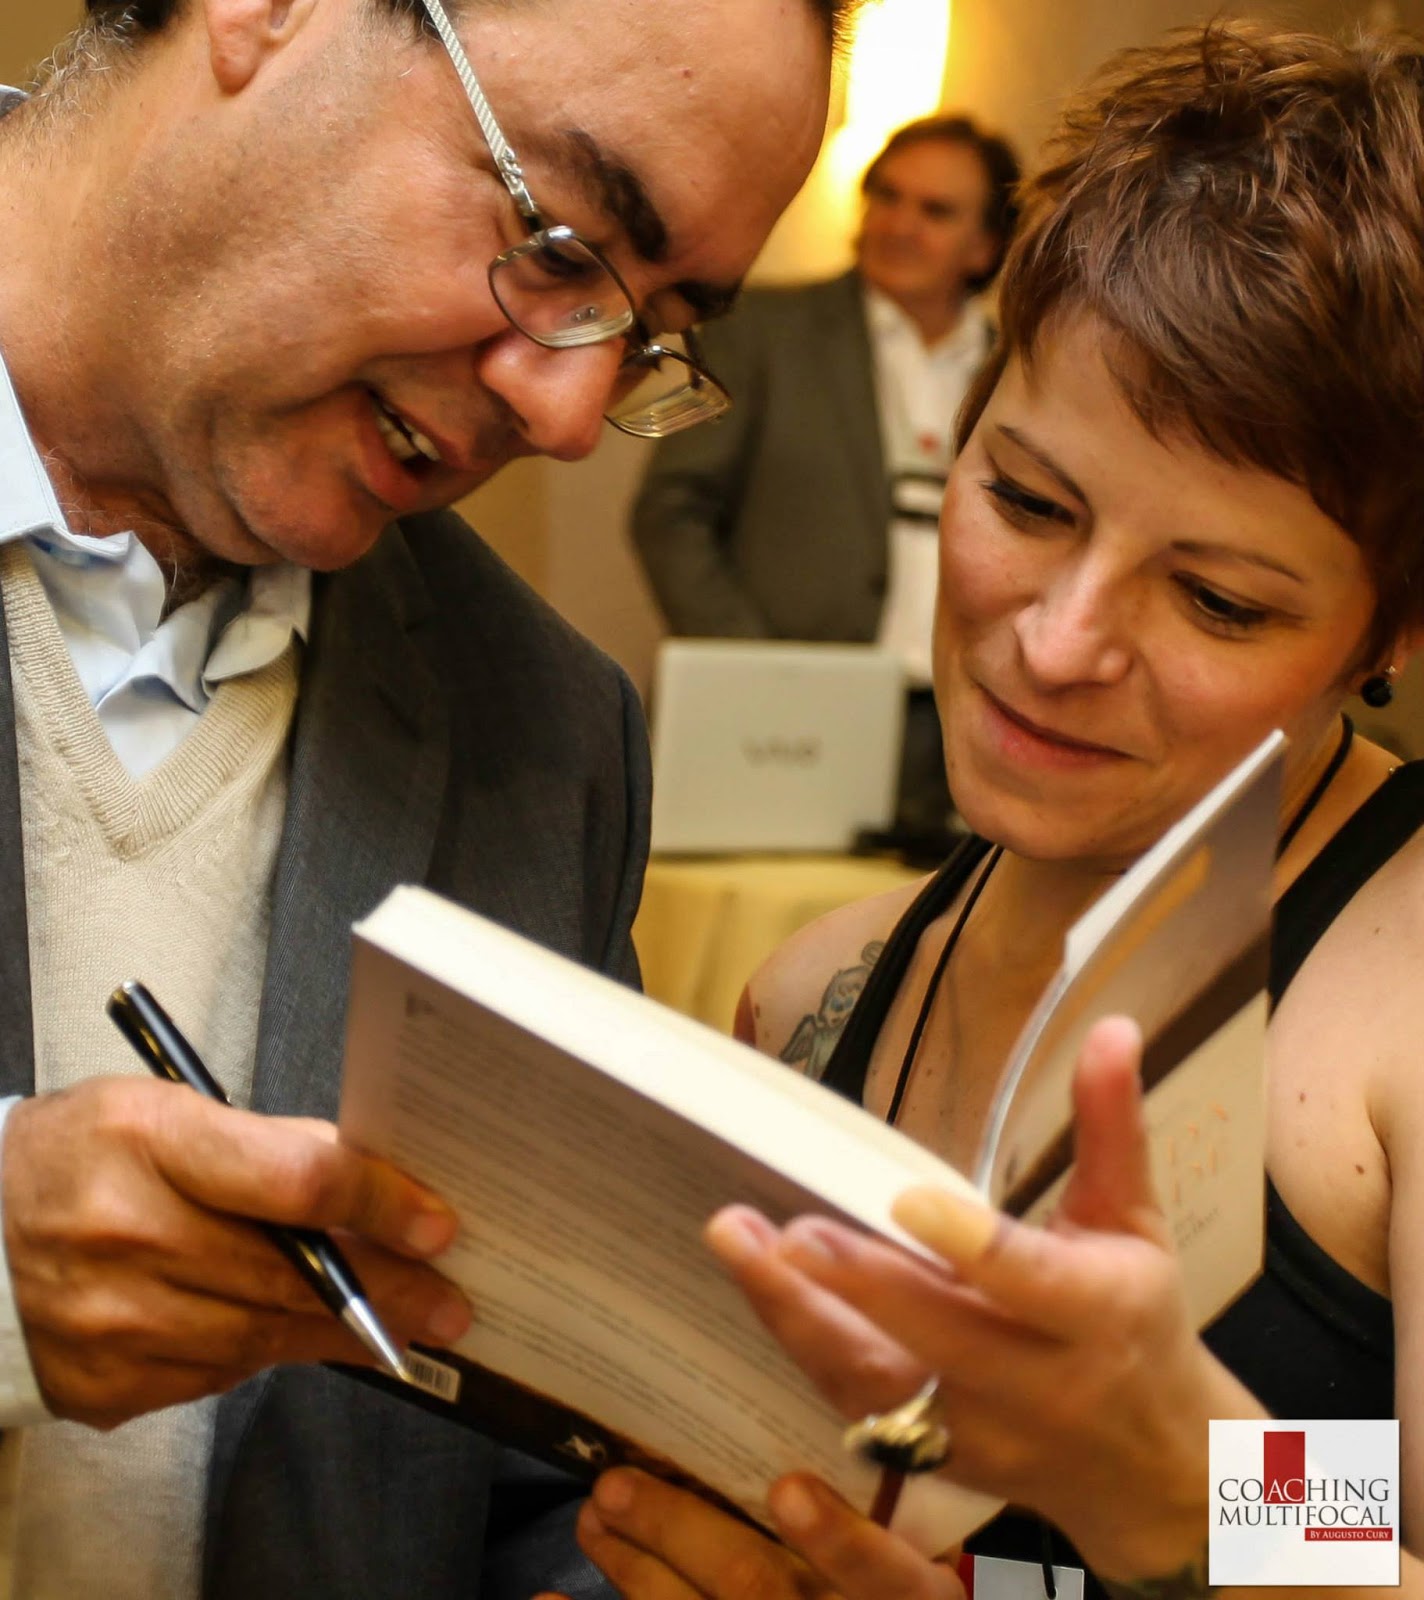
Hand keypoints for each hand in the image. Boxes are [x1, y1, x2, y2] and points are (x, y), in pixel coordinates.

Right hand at [2, 1077, 472, 1426]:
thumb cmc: (88, 1152)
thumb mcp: (170, 1106)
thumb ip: (271, 1144)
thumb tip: (373, 1184)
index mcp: (148, 1138)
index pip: (296, 1178)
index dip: (379, 1203)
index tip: (436, 1224)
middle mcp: (123, 1231)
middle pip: (290, 1275)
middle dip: (387, 1288)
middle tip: (447, 1301)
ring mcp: (108, 1317)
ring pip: (262, 1336)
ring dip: (340, 1332)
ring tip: (402, 1325)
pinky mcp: (102, 1381)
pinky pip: (216, 1375)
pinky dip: (264, 1352)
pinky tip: (298, 1334)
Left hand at [538, 1467, 964, 1599]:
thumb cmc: (898, 1567)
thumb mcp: (930, 1532)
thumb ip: (890, 1468)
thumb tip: (843, 1355)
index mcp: (904, 1590)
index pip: (884, 1573)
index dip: (839, 1540)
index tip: (788, 1490)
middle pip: (758, 1588)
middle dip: (682, 1535)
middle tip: (616, 1486)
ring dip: (634, 1568)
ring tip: (591, 1514)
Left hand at [706, 1018, 1263, 1579]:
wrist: (1145, 1463)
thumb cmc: (1135, 1319)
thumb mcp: (1133, 1220)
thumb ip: (1110, 1126)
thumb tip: (1111, 1027)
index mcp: (1094, 1314)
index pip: (1027, 1280)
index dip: (967, 1244)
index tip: (905, 1199)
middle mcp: (1034, 1382)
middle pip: (940, 1336)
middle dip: (861, 1285)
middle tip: (790, 1231)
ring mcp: (977, 1430)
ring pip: (877, 1380)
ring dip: (799, 1313)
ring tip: (738, 1240)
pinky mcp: (930, 1454)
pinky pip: (853, 1399)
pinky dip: (802, 1338)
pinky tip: (757, 1275)